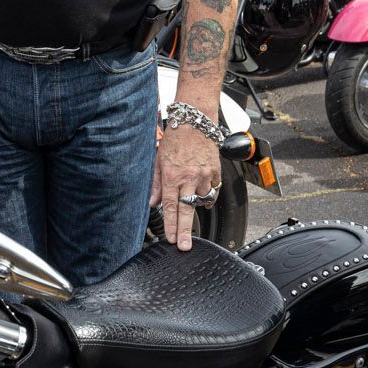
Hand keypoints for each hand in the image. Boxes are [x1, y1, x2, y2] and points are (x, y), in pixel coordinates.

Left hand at [152, 120, 220, 249]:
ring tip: (191, 202)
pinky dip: (208, 194)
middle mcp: (189, 178)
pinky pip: (213, 190)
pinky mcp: (215, 172)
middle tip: (185, 246)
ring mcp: (204, 175)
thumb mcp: (158, 160)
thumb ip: (155, 183)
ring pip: (202, 200)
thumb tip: (152, 203)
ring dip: (196, 206)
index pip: (170, 206)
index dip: (171, 225)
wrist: (195, 120)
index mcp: (172, 176)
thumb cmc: (175, 137)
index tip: (172, 239)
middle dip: (185, 231)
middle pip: (187, 210)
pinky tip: (202, 193)